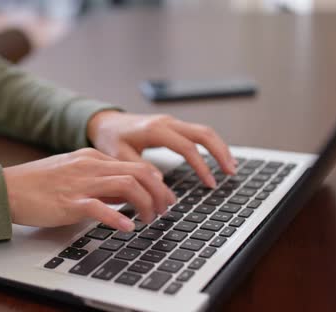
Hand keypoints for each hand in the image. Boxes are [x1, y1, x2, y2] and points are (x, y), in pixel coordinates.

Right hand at [3, 148, 176, 230]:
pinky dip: (117, 218)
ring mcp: (80, 183)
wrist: (8, 188)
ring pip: (126, 186)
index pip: (135, 165)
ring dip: (145, 204)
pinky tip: (127, 227)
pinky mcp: (69, 202)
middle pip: (139, 173)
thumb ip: (99, 183)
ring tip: (150, 220)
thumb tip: (124, 197)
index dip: (157, 182)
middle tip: (166, 210)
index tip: (164, 197)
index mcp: (92, 159)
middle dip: (159, 192)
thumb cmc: (38, 185)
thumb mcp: (74, 175)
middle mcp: (90, 167)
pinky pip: (99, 207)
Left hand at [87, 111, 236, 187]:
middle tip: (231, 173)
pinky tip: (217, 158)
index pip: (187, 147)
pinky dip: (210, 145)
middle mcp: (167, 122)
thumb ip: (140, 168)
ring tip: (230, 167)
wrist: (105, 122)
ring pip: (204, 131)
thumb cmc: (110, 139)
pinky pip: (197, 133)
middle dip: (220, 153)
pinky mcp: (173, 126)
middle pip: (203, 133)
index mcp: (155, 129)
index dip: (201, 166)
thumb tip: (161, 184)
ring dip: (219, 148)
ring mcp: (171, 122)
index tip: (210, 184)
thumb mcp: (119, 156)